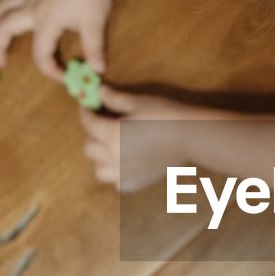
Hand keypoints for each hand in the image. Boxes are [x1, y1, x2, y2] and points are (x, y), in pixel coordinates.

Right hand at [0, 0, 113, 81]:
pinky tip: (8, 2)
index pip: (41, 54)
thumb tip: (99, 71)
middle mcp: (32, 7)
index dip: (50, 70)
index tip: (62, 77)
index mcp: (46, 22)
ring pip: (2, 4)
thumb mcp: (95, 25)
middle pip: (4, 28)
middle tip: (2, 62)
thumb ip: (94, 49)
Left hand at [79, 85, 197, 191]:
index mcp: (111, 135)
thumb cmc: (164, 115)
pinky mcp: (136, 183)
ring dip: (100, 158)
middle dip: (92, 134)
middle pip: (90, 148)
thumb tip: (99, 92)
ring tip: (110, 148)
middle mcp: (113, 157)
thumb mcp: (138, 102)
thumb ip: (115, 99)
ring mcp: (124, 173)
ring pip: (99, 169)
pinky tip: (124, 163)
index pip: (88, 124)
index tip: (86, 108)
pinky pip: (116, 183)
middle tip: (102, 125)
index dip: (85, 113)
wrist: (189, 136)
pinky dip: (115, 174)